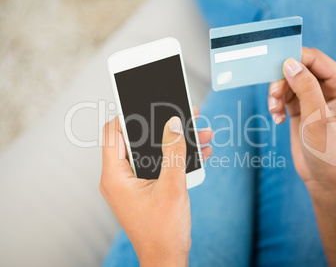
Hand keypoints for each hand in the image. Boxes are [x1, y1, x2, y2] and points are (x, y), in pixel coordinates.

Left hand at [100, 106, 212, 265]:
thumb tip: (173, 123)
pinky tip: (200, 152)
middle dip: (163, 127)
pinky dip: (176, 157)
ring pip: (151, 151)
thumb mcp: (173, 186)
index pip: (113, 132)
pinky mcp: (144, 188)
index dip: (129, 115)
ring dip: (175, 142)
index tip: (149, 104)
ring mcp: (132, 183)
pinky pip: (158, 165)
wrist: (167, 258)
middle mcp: (119, 178)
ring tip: (201, 133)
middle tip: (184, 116)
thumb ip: (174, 151)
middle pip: (136, 139)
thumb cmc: (164, 230)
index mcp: (115, 176)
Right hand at [268, 47, 335, 188]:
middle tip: (273, 98)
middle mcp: (331, 88)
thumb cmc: (329, 152)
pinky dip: (277, 105)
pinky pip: (285, 96)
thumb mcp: (316, 118)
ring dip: (277, 94)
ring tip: (275, 112)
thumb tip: (290, 63)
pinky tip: (277, 119)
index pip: (315, 59)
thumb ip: (305, 87)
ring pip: (289, 81)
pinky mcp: (303, 108)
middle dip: (282, 81)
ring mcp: (316, 98)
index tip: (274, 68)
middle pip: (299, 68)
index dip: (293, 59)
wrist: (325, 179)